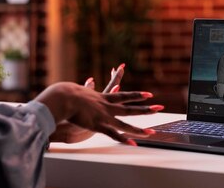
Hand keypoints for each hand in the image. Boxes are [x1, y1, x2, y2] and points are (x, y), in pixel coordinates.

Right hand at [38, 78, 161, 144]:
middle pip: (130, 108)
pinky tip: (132, 143)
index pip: (125, 96)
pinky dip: (123, 139)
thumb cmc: (68, 94)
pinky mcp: (97, 125)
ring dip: (138, 129)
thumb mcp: (82, 89)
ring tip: (151, 133)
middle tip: (160, 107)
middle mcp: (107, 106)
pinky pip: (112, 134)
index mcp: (104, 98)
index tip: (149, 95)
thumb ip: (88, 87)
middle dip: (146, 109)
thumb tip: (91, 80)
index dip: (137, 95)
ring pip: (125, 124)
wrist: (63, 98)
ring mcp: (104, 116)